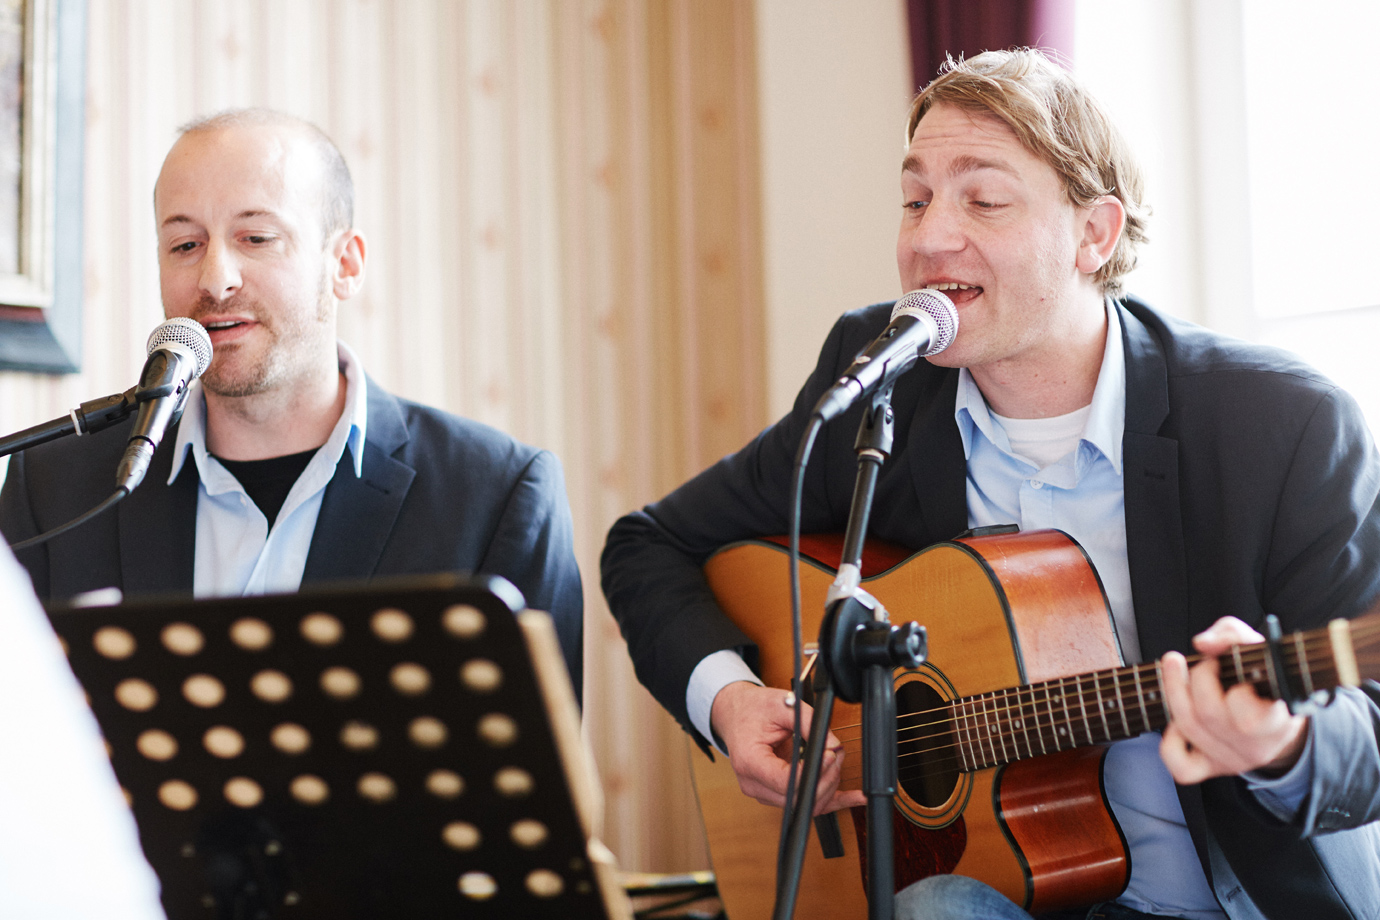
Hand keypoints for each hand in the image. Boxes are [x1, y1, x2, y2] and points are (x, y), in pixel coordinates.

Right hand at [710, 681, 865, 814]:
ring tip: (837, 758)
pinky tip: (854, 798)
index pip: (784, 781)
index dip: (812, 773)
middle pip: (798, 798)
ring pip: (805, 803)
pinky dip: (832, 800)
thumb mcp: (781, 705)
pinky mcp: (776, 794)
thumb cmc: (753, 709)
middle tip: (836, 753)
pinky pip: (808, 803)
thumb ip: (808, 723)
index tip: (829, 755)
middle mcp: (754, 784)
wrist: (736, 715)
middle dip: (825, 778)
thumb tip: (833, 745)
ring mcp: (764, 792)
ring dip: (828, 785)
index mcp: (749, 761)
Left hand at [1159, 616, 1308, 783]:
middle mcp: (1256, 747)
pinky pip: (1182, 767)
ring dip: (1176, 692)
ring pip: (1191, 730)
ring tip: (1179, 670)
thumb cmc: (1264, 677)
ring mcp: (1232, 760)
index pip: (1249, 720)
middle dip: (1199, 679)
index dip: (1234, 691)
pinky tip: (1175, 721)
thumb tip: (1202, 643)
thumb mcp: (1258, 648)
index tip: (1228, 665)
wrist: (1278, 719)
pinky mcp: (1211, 768)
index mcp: (1277, 721)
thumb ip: (1233, 634)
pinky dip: (1170, 742)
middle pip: (1209, 716)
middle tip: (1205, 663)